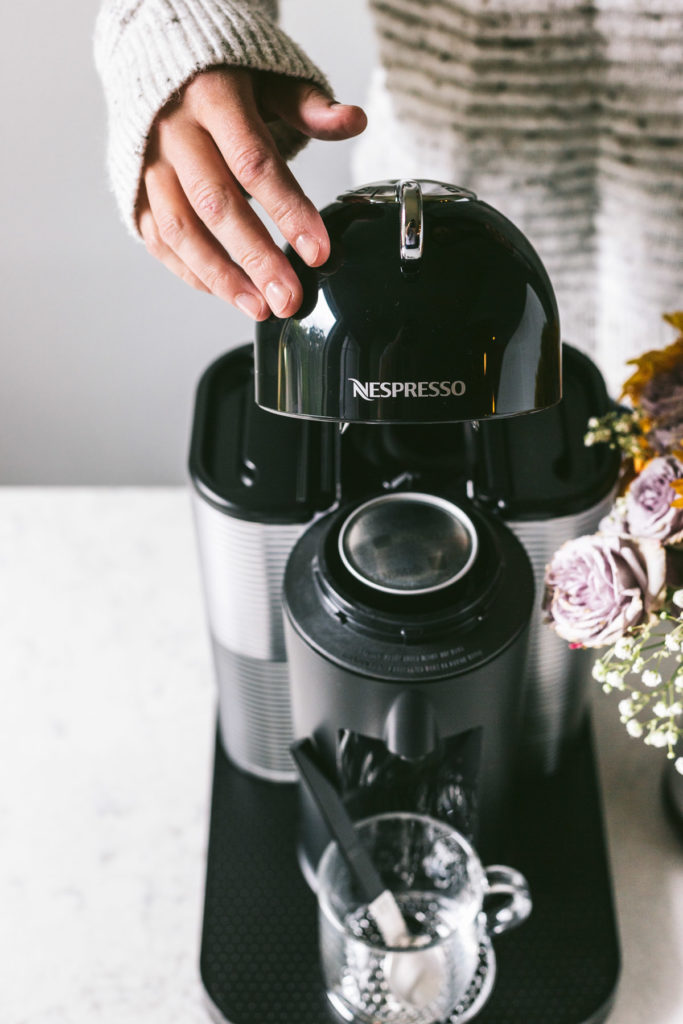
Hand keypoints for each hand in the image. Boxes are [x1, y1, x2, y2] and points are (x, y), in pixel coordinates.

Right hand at [137, 67, 366, 319]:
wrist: (156, 60)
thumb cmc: (224, 75)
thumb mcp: (270, 76)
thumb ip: (308, 104)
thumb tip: (354, 120)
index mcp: (213, 97)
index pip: (254, 162)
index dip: (288, 210)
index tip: (317, 251)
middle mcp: (174, 133)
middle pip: (216, 204)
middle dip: (256, 258)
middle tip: (289, 298)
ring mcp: (150, 164)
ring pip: (181, 229)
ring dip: (222, 276)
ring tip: (260, 309)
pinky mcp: (135, 190)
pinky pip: (160, 239)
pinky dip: (192, 272)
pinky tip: (228, 294)